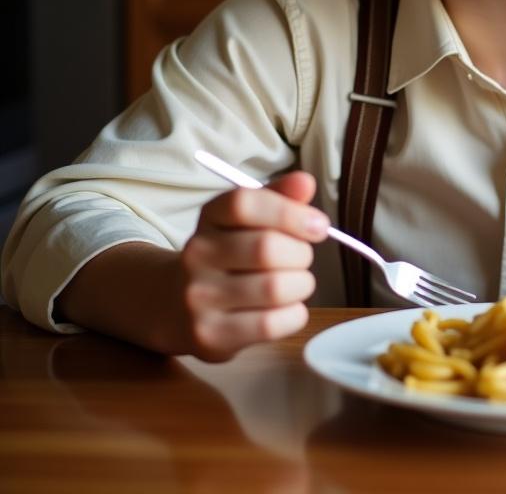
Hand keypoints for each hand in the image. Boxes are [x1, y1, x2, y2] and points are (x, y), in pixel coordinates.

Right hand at [174, 171, 329, 360]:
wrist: (173, 304)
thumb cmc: (229, 253)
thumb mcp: (247, 220)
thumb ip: (279, 198)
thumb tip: (305, 182)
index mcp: (210, 217)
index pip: (245, 203)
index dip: (289, 212)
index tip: (318, 225)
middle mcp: (198, 254)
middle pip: (266, 248)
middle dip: (301, 253)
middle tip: (302, 257)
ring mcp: (200, 297)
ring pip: (275, 288)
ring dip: (301, 284)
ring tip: (296, 282)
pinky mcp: (210, 335)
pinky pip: (272, 324)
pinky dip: (294, 315)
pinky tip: (287, 308)